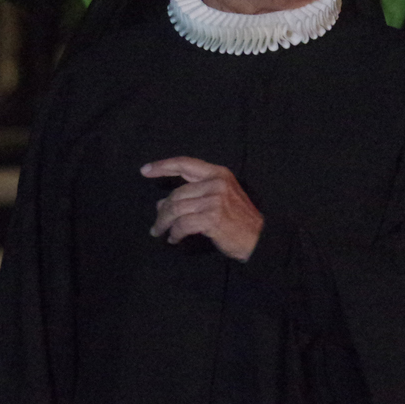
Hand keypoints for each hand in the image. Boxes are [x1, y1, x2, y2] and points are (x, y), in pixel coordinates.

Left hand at [141, 156, 263, 260]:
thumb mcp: (220, 199)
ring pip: (176, 209)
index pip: (185, 164)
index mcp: (219, 173)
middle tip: (156, 225)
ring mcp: (215, 200)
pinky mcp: (212, 217)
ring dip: (164, 223)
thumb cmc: (239, 221)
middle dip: (162, 211)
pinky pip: (182, 224)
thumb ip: (193, 196)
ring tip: (160, 232)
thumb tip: (160, 204)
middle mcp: (216, 183)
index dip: (162, 166)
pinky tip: (174, 239)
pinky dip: (175, 233)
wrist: (259, 239)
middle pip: (176, 193)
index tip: (145, 170)